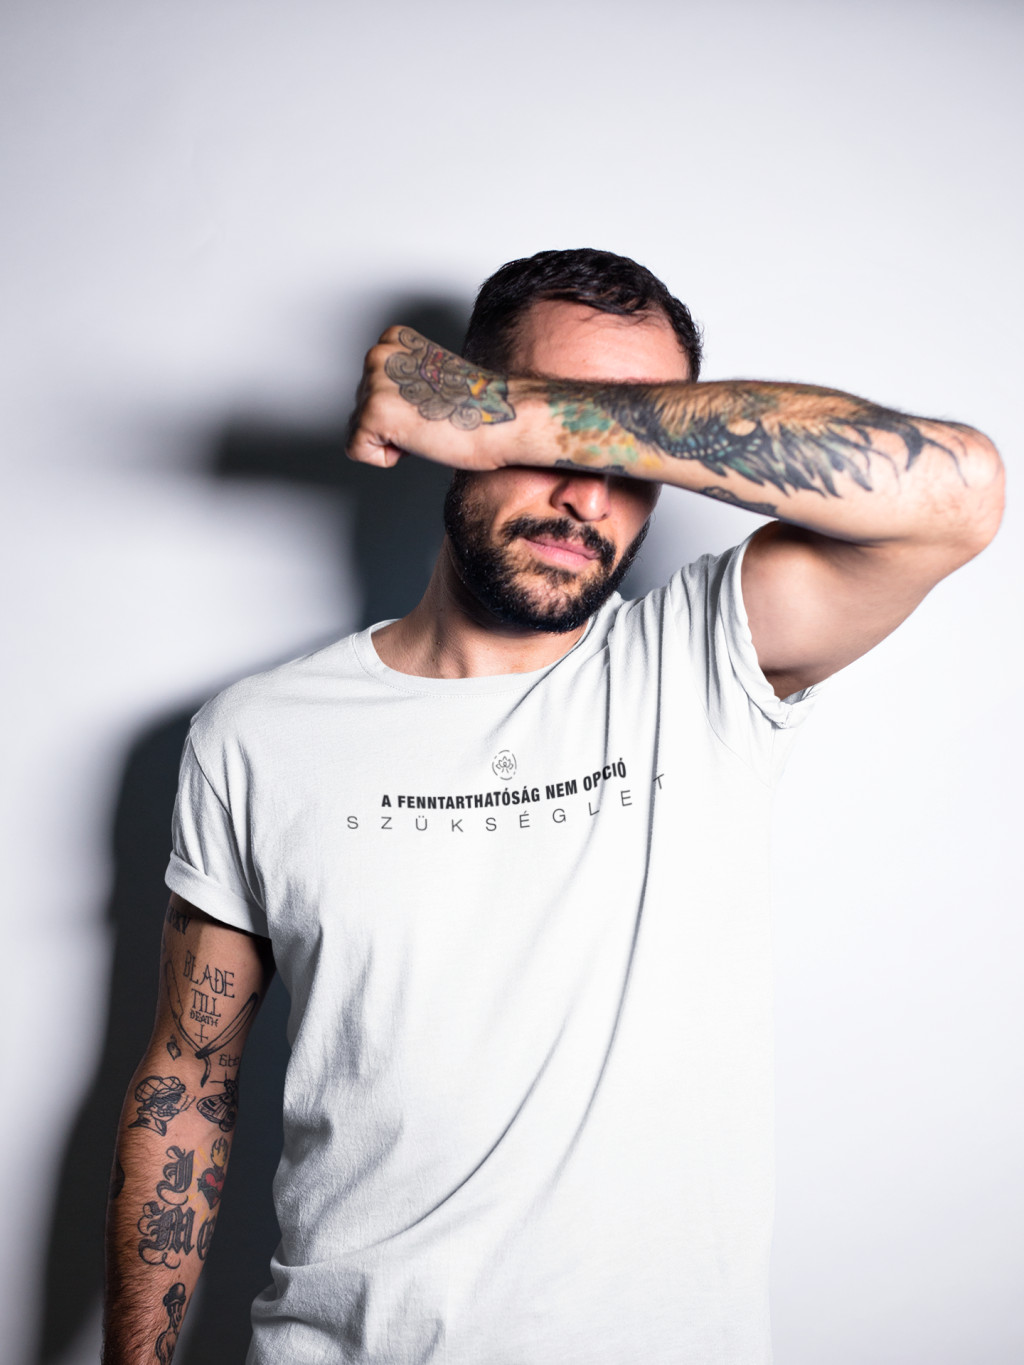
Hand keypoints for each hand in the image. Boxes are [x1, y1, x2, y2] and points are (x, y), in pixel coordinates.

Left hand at [346, 326, 517, 469]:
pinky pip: (357, 450)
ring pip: (358, 430)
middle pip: (360, 409)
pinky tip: (416, 441)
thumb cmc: (474, 408)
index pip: (369, 389)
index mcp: (392, 341)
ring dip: (391, 440)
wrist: (500, 418)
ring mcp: (374, 382)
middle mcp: (379, 355)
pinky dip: (385, 458)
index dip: (399, 409)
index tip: (430, 406)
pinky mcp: (373, 413)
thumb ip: (401, 379)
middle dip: (391, 424)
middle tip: (429, 419)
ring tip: (425, 427)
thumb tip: (383, 401)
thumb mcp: (431, 377)